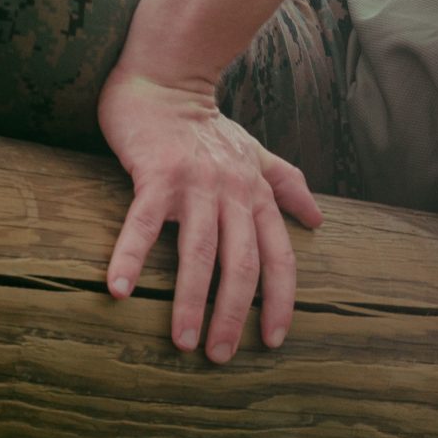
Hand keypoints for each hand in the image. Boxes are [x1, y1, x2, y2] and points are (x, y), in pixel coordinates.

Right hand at [96, 68, 323, 362]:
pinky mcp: (155, 175)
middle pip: (242, 264)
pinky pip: (143, 223)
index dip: (281, 301)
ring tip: (182, 343)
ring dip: (190, 301)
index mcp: (256, 194)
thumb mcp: (255, 153)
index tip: (274, 341)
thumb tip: (319, 219)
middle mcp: (233, 193)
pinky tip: (118, 292)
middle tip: (221, 357)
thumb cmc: (206, 126)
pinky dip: (129, 257)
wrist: (165, 80)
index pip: (279, 257)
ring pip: (199, 253)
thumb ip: (287, 184)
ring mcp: (195, 184)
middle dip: (234, 315)